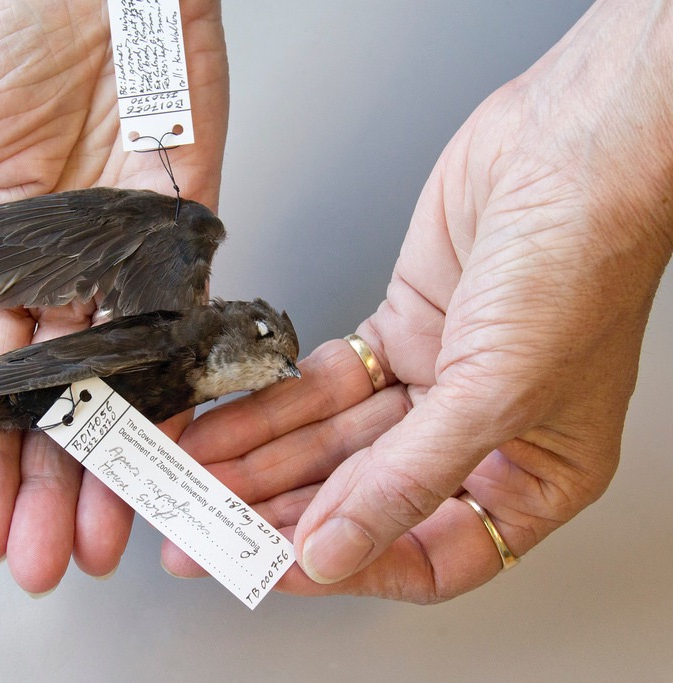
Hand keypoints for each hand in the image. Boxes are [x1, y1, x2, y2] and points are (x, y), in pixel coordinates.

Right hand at [0, 0, 228, 592]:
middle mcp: (66, 284)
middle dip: (46, 487)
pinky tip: (162, 455)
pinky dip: (172, 393)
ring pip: (119, 391)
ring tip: (98, 535)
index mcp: (3, 269)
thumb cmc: (21, 43)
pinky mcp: (185, 243)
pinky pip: (179, 332)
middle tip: (41, 557)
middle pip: (57, 407)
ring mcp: (125, 270)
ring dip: (110, 465)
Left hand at [166, 0, 672, 601]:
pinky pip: (317, 388)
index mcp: (533, 476)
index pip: (427, 557)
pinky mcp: (394, 335)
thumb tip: (337, 551)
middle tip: (204, 531)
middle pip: (363, 501)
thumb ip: (408, 478)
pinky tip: (221, 431)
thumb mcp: (497, 392)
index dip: (347, 566)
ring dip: (259, 464)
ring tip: (193, 483)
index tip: (273, 565)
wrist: (569, 147)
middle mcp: (478, 437)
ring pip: (330, 445)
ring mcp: (432, 384)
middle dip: (279, 517)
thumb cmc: (579, 260)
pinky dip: (268, 409)